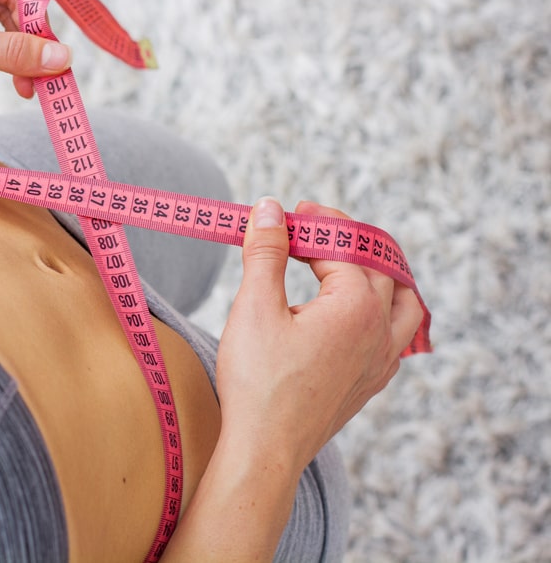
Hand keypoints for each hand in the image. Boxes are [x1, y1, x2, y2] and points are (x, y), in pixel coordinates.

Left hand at [0, 0, 72, 106]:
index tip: (61, 64)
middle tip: (47, 83)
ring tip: (27, 88)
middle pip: (14, 5)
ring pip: (1, 23)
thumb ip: (12, 53)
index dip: (43, 28)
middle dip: (30, 45)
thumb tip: (62, 58)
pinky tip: (8, 78)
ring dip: (15, 55)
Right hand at [215, 198, 422, 475]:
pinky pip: (398, 334)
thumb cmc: (258, 381)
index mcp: (357, 305)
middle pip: (377, 264)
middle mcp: (380, 330)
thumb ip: (266, 252)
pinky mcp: (371, 381)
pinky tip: (360, 313)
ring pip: (403, 299)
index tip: (282, 216)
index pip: (343, 245)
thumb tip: (271, 208)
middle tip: (304, 229)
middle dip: (342, 239)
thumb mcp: (254, 306)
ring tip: (349, 259)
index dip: (312, 223)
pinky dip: (385, 310)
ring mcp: (381, 359)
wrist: (266, 449)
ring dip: (379, 272)